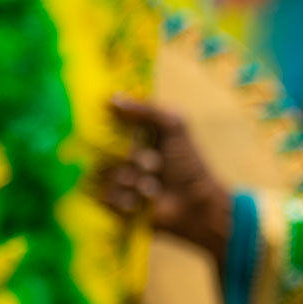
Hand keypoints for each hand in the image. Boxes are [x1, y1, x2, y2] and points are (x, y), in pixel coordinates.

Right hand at [101, 96, 232, 260]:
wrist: (197, 205)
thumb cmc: (189, 164)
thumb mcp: (175, 128)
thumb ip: (148, 111)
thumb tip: (113, 98)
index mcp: (134, 136)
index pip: (108, 126)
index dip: (112, 128)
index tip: (129, 133)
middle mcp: (123, 156)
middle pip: (105, 151)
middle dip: (134, 159)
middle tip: (155, 165)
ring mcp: (119, 180)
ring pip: (105, 174)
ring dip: (132, 180)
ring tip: (153, 188)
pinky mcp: (116, 203)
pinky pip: (105, 196)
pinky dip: (125, 198)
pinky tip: (142, 202)